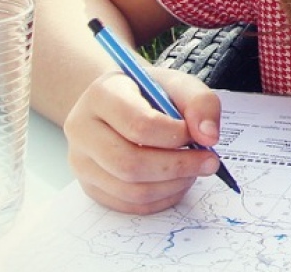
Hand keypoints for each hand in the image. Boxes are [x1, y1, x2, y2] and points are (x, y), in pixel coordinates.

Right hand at [63, 67, 223, 213]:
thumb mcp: (179, 84)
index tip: (202, 137)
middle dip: (178, 167)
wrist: (122, 103)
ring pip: (129, 190)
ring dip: (172, 185)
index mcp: (102, 95)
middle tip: (209, 162)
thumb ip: (201, 102)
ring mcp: (81, 162)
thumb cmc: (151, 94)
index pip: (139, 124)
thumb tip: (209, 137)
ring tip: (194, 171)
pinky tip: (178, 182)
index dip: (176, 136)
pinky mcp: (90, 186)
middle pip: (130, 163)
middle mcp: (81, 129)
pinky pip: (128, 205)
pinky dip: (161, 199)